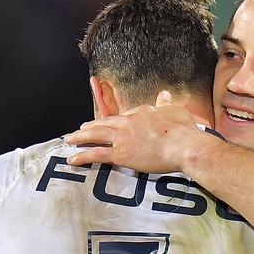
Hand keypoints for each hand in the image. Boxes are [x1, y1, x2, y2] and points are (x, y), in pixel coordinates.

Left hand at [65, 91, 202, 172]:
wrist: (184, 145)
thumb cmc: (183, 130)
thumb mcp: (176, 111)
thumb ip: (167, 103)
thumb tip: (165, 94)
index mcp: (142, 112)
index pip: (124, 116)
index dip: (114, 120)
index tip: (108, 123)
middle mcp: (128, 122)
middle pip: (104, 122)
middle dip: (90, 126)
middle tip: (80, 129)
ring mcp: (123, 138)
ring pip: (96, 135)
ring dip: (80, 137)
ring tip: (70, 140)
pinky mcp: (121, 154)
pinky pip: (96, 154)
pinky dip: (83, 156)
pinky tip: (73, 159)